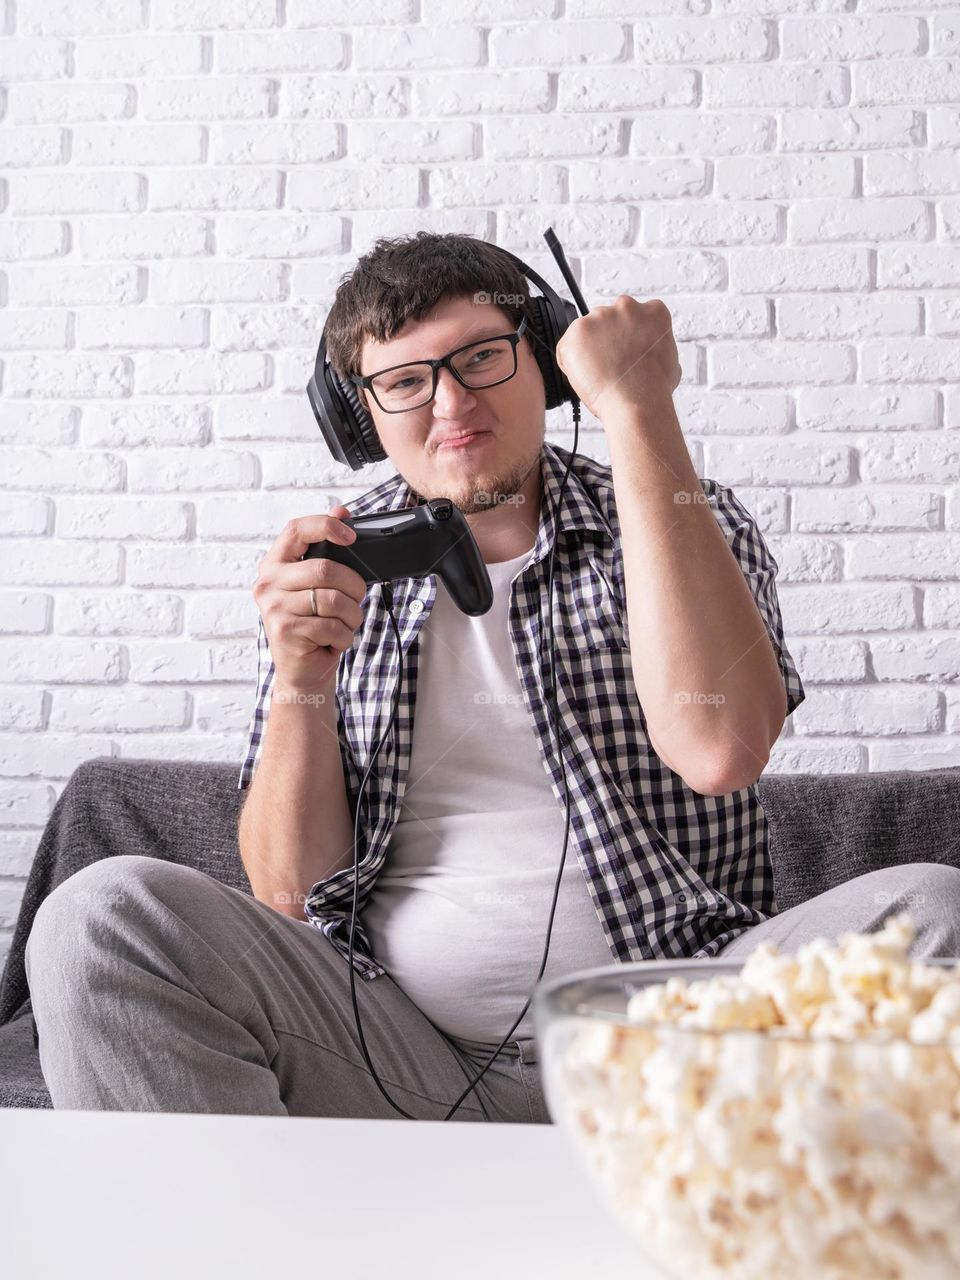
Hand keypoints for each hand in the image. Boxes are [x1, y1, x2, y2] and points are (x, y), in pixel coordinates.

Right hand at [252, 505, 365, 694]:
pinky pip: (332, 626)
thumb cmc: (313, 624)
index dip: (325, 525)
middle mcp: (268, 583)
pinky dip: (344, 636)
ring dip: (351, 616)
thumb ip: (327, 551)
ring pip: (333, 600)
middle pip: (325, 569)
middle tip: (356, 599)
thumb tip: (341, 510)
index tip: (351, 536)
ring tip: (343, 624)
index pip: (296, 529)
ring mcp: (274, 607)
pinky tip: (333, 641)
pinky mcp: (285, 631)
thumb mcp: (319, 586)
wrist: (302, 670)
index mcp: (275, 564)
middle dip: (353, 586)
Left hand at [554, 294, 681, 421]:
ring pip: (587, 332)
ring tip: (601, 373)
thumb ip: (656, 346)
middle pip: (608, 320)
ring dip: (589, 350)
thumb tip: (651, 352)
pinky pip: (568, 347)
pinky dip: (572, 362)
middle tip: (612, 364)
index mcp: (652, 311)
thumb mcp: (671, 360)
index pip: (634, 317)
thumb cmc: (654, 387)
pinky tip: (589, 376)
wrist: (636, 401)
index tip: (626, 350)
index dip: (627, 336)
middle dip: (607, 339)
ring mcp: (600, 316)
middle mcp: (626, 306)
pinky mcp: (578, 331)